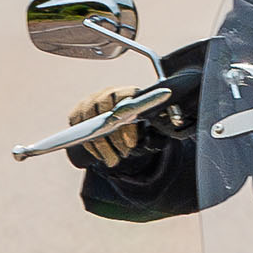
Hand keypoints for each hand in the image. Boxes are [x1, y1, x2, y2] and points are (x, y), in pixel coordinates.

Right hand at [65, 69, 200, 167]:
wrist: (126, 125)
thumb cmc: (142, 124)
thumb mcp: (153, 123)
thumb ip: (161, 120)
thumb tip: (175, 121)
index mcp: (128, 92)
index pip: (124, 97)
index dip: (126, 121)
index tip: (132, 142)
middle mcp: (107, 93)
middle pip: (103, 110)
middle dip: (113, 138)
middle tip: (123, 155)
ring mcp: (90, 101)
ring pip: (89, 121)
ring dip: (100, 145)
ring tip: (113, 160)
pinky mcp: (78, 113)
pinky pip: (77, 127)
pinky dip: (89, 144)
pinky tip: (99, 155)